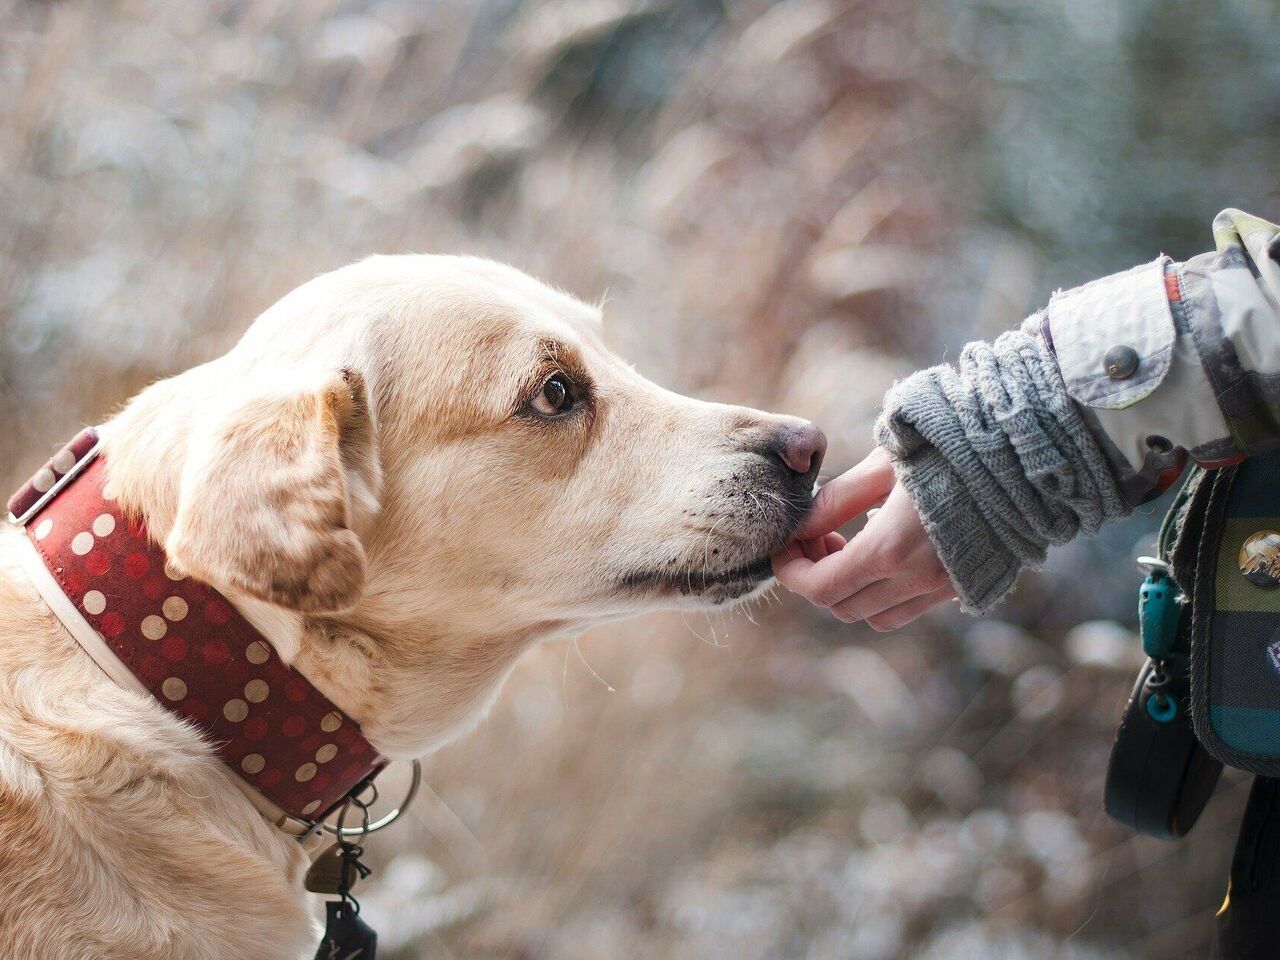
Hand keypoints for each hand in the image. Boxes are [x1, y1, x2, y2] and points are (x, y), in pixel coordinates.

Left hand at [772, 447, 955, 629]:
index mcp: (891, 549)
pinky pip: (909, 607)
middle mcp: (918, 580)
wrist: (1026, 453)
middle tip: (818, 537)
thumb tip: (800, 526)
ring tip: (849, 543)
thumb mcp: (883, 464)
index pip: (820, 587)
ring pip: (875, 616)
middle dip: (817, 577)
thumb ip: (836, 500)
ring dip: (851, 589)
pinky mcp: (964, 585)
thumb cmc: (949, 446)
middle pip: (842, 607)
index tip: (785, 546)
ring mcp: (944, 588)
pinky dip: (885, 591)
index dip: (791, 571)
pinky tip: (888, 547)